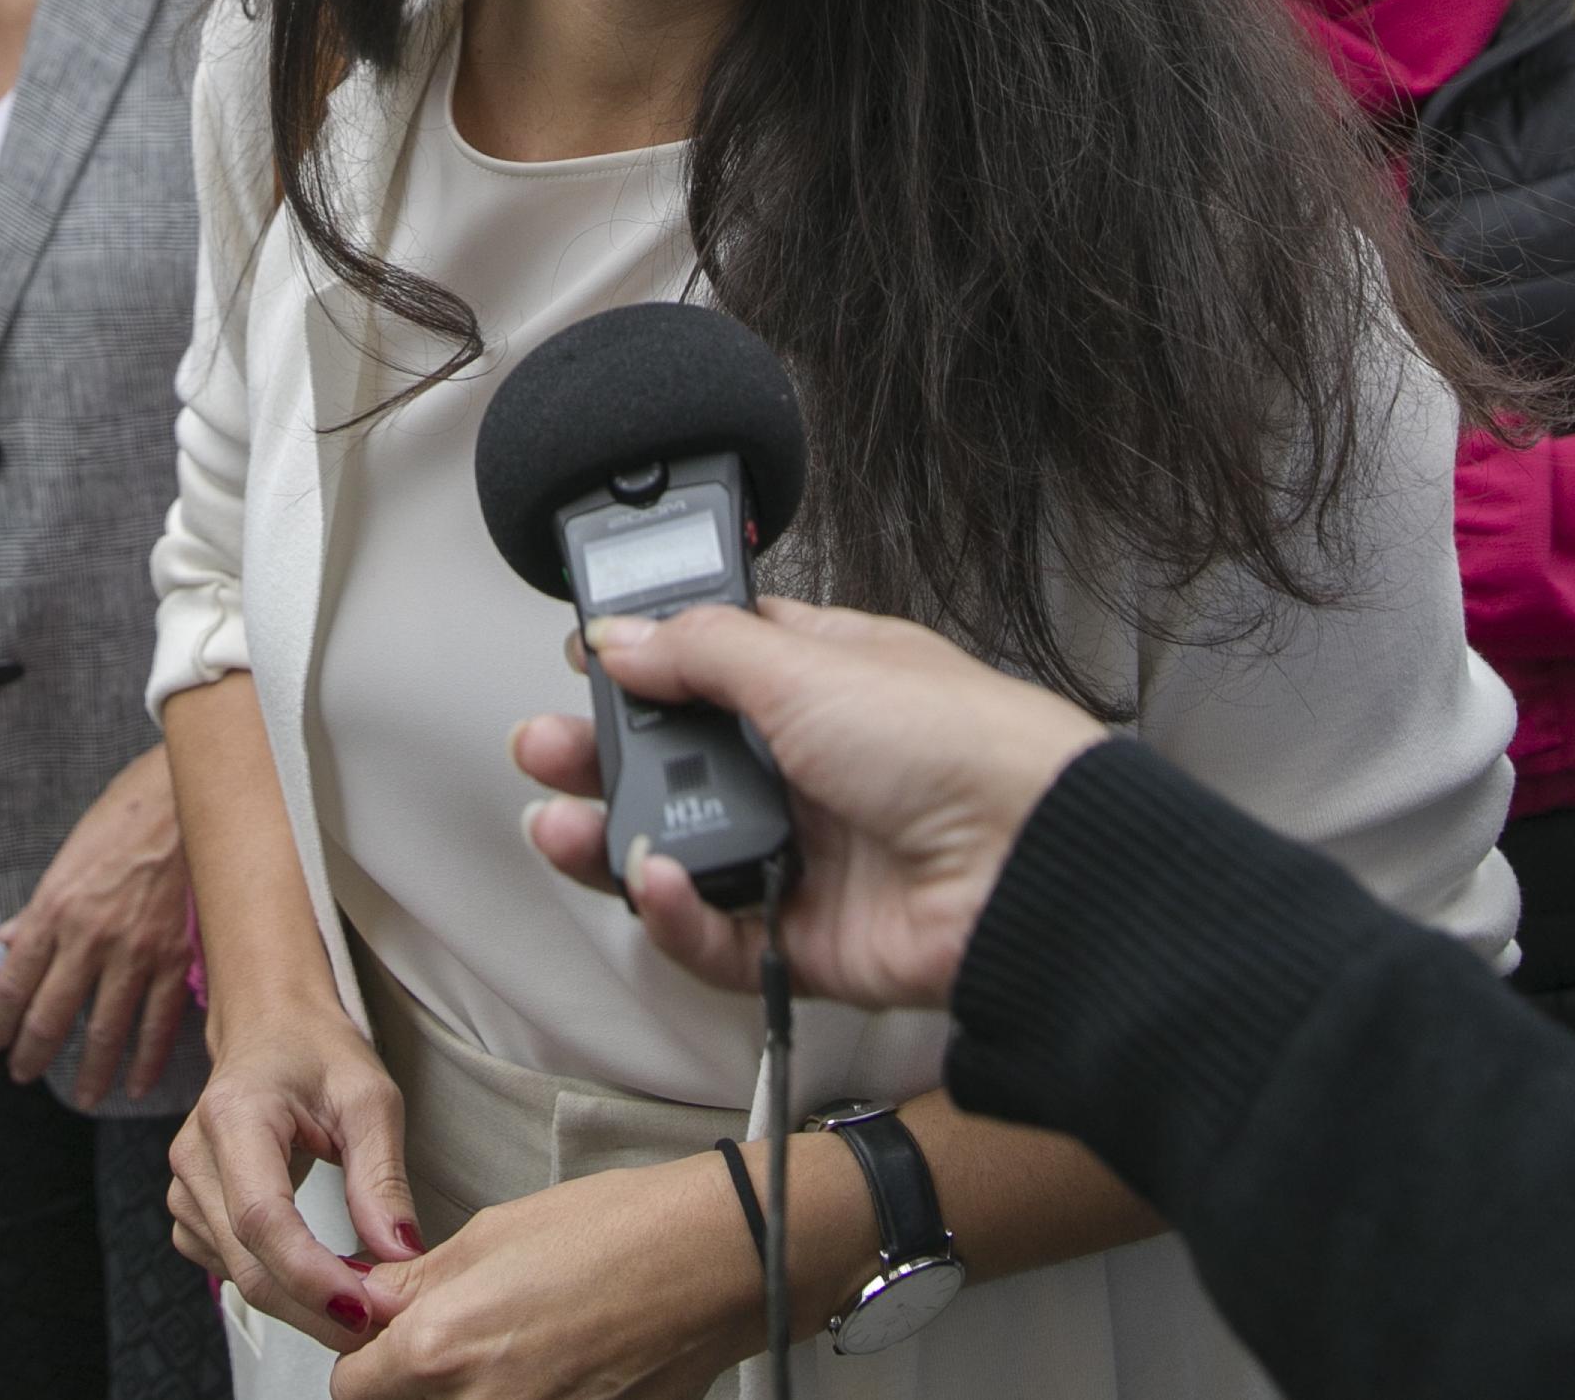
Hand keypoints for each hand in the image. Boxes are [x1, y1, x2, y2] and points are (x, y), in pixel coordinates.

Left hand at [0, 743, 194, 1105]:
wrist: (187, 796)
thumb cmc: (124, 817)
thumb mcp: (67, 857)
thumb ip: (38, 908)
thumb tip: (6, 939)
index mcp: (54, 908)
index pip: (13, 982)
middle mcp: (88, 936)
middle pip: (51, 1015)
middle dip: (34, 1054)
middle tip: (26, 1075)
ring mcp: (135, 951)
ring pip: (106, 1030)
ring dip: (92, 1072)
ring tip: (83, 1096)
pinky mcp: (177, 957)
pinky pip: (159, 1022)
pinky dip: (147, 1060)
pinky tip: (136, 1083)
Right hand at [169, 989, 422, 1351]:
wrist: (270, 1029)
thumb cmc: (318, 1053)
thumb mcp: (369, 1098)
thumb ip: (382, 1178)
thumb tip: (401, 1254)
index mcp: (235, 1115)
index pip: (264, 1218)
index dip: (312, 1274)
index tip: (365, 1307)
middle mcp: (195, 1156)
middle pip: (249, 1263)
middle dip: (317, 1307)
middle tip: (384, 1323)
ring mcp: (185, 1188)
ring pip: (241, 1276)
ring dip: (304, 1302)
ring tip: (366, 1297)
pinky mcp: (192, 1212)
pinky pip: (234, 1269)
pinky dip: (283, 1285)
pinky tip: (325, 1277)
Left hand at [336, 1158, 749, 1399]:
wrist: (716, 1263)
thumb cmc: (622, 1234)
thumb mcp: (494, 1232)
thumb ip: (420, 1281)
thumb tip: (373, 1299)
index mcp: (441, 1348)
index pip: (351, 1388)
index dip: (366, 1356)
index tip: (383, 1338)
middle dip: (414, 1379)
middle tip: (456, 1336)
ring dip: (471, 1388)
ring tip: (516, 1343)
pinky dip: (525, 1395)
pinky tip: (555, 1362)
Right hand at [516, 599, 1104, 1011]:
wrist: (1029, 867)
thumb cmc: (959, 744)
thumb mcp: (810, 665)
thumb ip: (702, 651)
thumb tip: (623, 636)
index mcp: (822, 680)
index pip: (713, 662)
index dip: (646, 662)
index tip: (586, 662)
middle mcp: (811, 764)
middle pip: (680, 764)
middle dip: (603, 758)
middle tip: (545, 749)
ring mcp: (808, 854)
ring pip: (683, 854)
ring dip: (617, 843)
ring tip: (566, 827)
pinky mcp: (808, 938)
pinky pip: (717, 937)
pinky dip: (678, 917)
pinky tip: (659, 885)